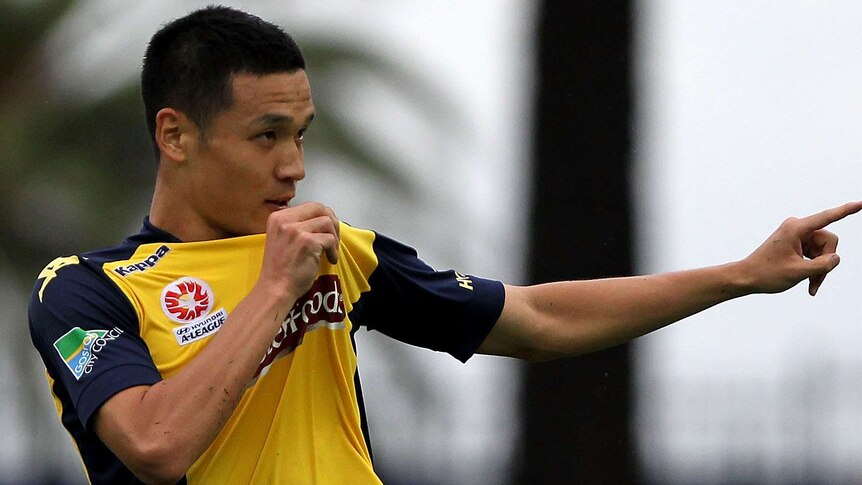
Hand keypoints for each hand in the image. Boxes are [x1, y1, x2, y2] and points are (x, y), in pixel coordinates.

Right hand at [258, 202, 339, 300]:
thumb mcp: (281, 238)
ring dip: (334, 237)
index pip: (308, 206)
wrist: (275, 289)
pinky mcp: (308, 242)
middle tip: (334, 236)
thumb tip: (321, 220)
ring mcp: (296, 230)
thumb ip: (295, 226)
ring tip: (331, 250)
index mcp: (277, 217)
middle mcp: (285, 220)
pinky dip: (334, 250)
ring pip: (327, 222)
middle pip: (319, 208)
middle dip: (332, 221)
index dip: (322, 215)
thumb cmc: (280, 269)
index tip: (326, 229)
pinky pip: (330, 239)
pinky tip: (330, 260)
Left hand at [742, 201, 861, 295]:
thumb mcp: (798, 273)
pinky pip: (816, 254)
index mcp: (796, 228)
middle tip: (815, 282)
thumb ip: (821, 266)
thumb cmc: (766, 274)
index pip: (827, 217)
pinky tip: (809, 282)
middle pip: (829, 242)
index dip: (846, 211)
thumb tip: (836, 258)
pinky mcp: (798, 242)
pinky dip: (814, 268)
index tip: (861, 203)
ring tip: (810, 284)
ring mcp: (798, 234)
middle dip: (826, 262)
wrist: (746, 277)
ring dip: (820, 269)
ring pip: (824, 251)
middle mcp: (798, 227)